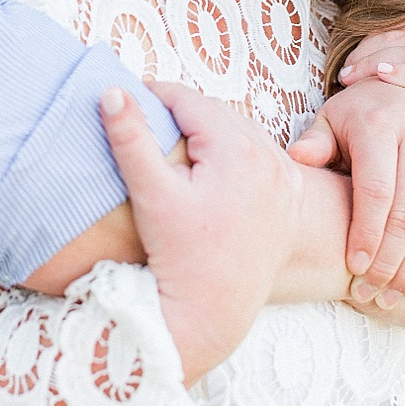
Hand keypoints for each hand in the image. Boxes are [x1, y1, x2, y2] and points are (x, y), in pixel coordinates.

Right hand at [101, 82, 300, 384]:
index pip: (190, 101)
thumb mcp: (151, 194)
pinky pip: (264, 161)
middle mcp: (271, 159)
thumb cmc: (177, 256)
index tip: (133, 95)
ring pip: (243, 135)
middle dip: (185, 113)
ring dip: (213, 131)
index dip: (157, 94)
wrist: (212, 314)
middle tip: (152, 115)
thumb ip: (131, 138)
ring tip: (179, 139)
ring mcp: (287, 180)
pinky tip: (215, 166)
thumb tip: (113, 91)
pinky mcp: (291, 201)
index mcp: (238, 149)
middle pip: (219, 115)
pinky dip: (240, 156)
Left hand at [291, 78, 404, 310]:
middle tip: (370, 292)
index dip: (365, 235)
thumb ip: (316, 142)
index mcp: (381, 124)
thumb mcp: (332, 119)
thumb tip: (297, 159)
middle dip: (388, 262)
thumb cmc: (361, 114)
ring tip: (393, 294)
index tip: (352, 268)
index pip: (375, 192)